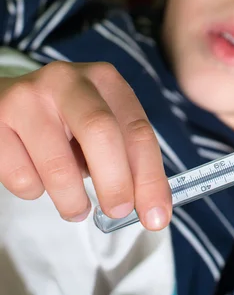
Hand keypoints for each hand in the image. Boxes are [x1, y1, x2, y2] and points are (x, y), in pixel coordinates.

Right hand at [0, 61, 170, 229]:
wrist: (4, 101)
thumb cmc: (64, 119)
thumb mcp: (100, 122)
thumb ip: (125, 154)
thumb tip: (151, 206)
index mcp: (104, 78)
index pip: (137, 128)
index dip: (150, 176)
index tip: (157, 215)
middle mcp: (67, 80)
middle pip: (100, 132)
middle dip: (115, 182)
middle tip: (118, 212)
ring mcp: (27, 98)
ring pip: (58, 165)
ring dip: (72, 200)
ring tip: (75, 207)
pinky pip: (22, 177)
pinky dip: (35, 191)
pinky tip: (35, 173)